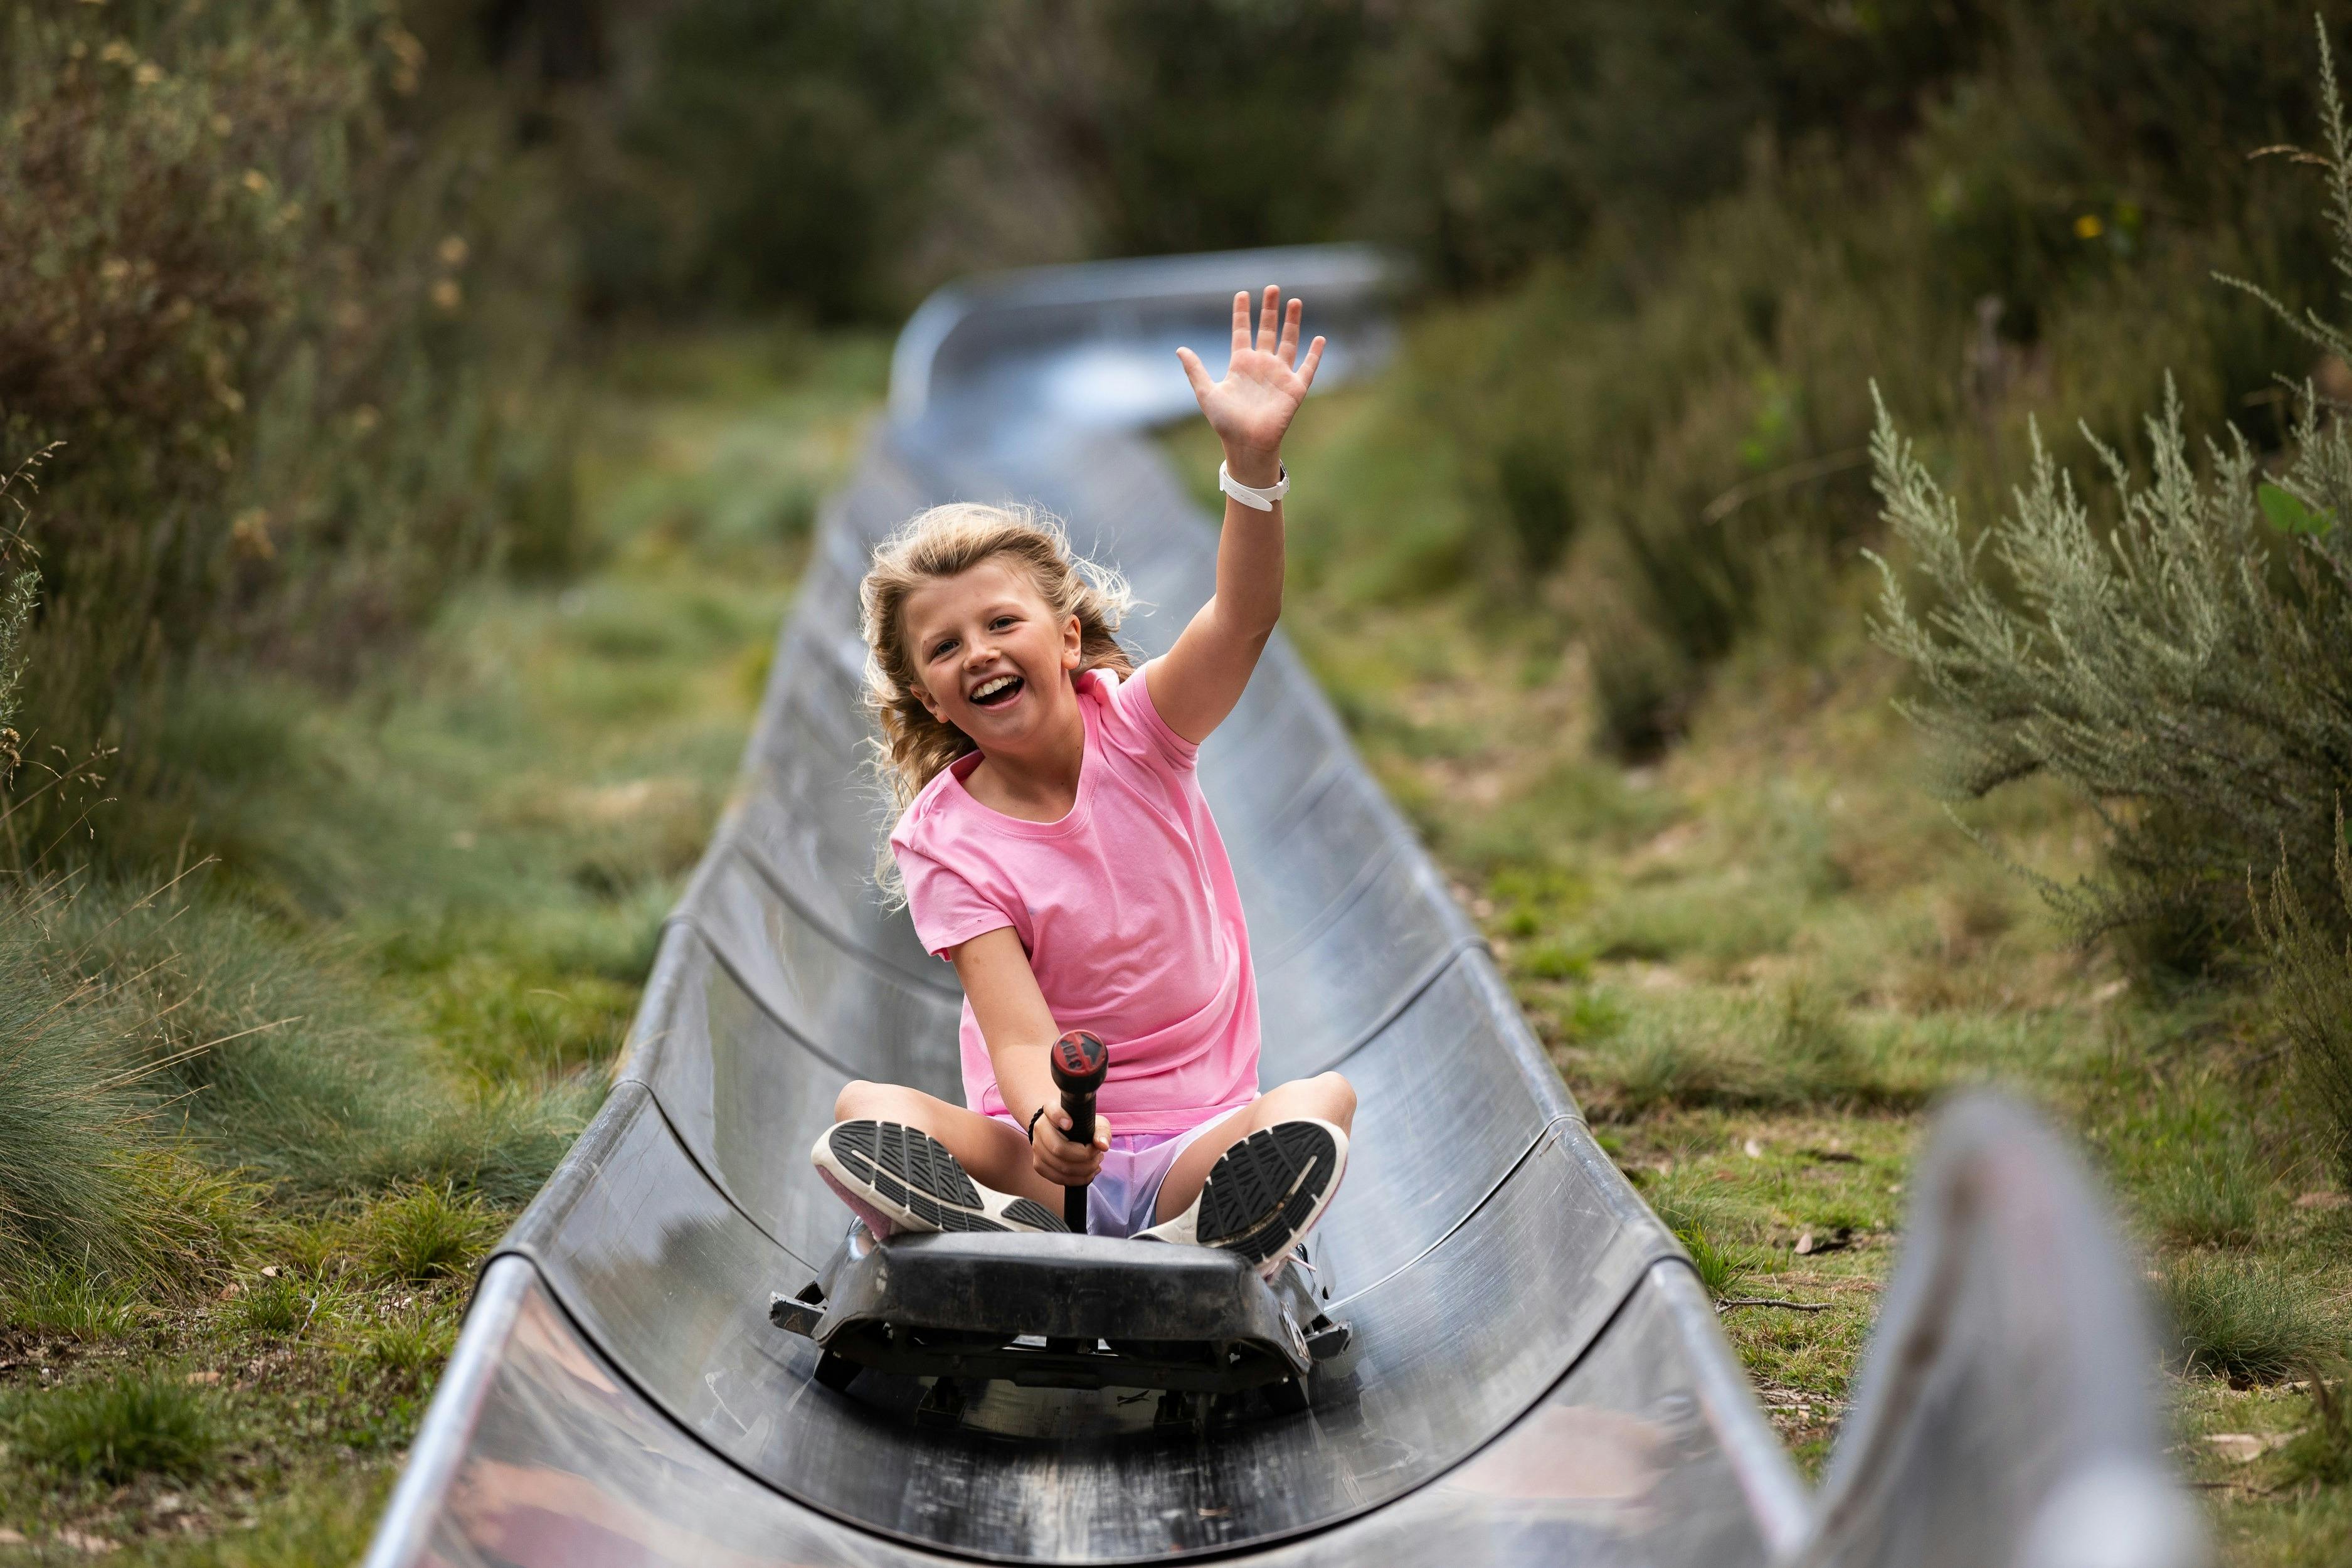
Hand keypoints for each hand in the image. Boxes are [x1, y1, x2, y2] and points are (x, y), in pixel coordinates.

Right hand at [1031, 1107, 1108, 1186]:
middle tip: (1098, 1154)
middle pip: (1060, 1149)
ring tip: (1095, 1163)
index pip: (1053, 1112)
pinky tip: (1088, 1173)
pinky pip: (1058, 1178)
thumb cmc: (1080, 1125)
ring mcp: (1037, 1148)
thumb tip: (1103, 1146)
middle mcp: (1040, 1128)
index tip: (1070, 1124)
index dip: (1059, 1117)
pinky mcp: (1038, 1165)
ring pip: (1061, 1166)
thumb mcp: (1094, 1122)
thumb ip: (1101, 1131)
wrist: (1060, 1132)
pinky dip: (1078, 1179)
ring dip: (1084, 1169)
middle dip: (1085, 1157)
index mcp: (1051, 1110)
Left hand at [1177, 286, 1324, 485]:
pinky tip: (1320, 338)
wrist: (1246, 444)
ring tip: (1295, 301)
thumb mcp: (1206, 392)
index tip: (1242, 293)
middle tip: (1272, 288)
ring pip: (1288, 342)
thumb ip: (1195, 370)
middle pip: (1267, 330)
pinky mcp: (1294, 388)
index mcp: (1240, 364)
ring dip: (1292, 322)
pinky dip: (1314, 354)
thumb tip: (1179, 349)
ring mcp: (1279, 375)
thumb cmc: (1225, 422)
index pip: (1242, 331)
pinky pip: (1307, 367)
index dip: (1242, 313)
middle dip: (1269, 309)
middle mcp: (1261, 366)